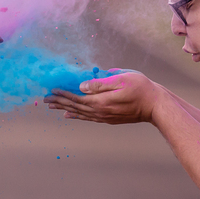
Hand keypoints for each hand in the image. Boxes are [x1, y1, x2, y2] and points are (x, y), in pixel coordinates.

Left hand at [43, 70, 161, 124]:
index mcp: (101, 101)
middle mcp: (99, 111)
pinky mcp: (108, 119)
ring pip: (79, 113)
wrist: (155, 106)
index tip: (50, 90)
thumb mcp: (122, 79)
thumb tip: (82, 86)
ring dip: (65, 109)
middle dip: (59, 102)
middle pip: (74, 106)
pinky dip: (76, 116)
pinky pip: (87, 118)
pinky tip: (70, 115)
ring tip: (52, 107)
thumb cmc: (141, 88)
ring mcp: (104, 117)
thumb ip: (100, 84)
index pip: (76, 97)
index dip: (63, 93)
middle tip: (44, 100)